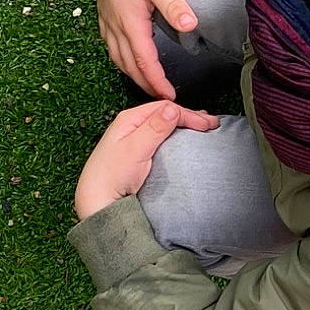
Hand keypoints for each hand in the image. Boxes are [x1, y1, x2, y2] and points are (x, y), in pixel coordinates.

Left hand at [75, 101, 220, 219]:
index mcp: (129, 119)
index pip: (164, 108)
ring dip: (184, 125)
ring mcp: (134, 139)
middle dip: (189, 117)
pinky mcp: (137, 153)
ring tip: (202, 127)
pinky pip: (160, 138)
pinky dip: (176, 135)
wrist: (98, 201)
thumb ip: (154, 128)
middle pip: (165, 114)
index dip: (188, 114)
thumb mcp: (134, 149)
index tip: (207, 125)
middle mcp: (131, 126)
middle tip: (211, 124)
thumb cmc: (110, 176)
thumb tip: (172, 109)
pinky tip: (184, 139)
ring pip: (164, 125)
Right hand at [94, 0, 196, 100]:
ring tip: (147, 85)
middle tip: (161, 98)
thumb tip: (191, 25)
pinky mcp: (104, 17)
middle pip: (129, 66)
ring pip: (117, 59)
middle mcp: (115, 27)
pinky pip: (110, 47)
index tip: (169, 97)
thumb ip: (174, 5)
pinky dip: (121, 60)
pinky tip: (129, 60)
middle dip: (145, 85)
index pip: (145, 62)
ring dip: (132, 74)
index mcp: (130, 23)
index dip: (157, 82)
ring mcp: (107, 23)